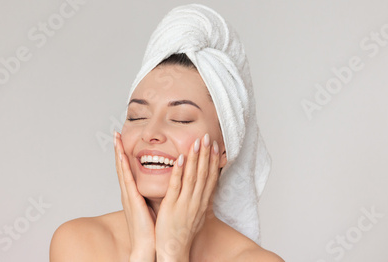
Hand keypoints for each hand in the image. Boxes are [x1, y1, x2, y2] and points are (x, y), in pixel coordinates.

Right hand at [114, 131, 155, 260]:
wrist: (148, 247)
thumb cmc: (152, 230)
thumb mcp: (152, 206)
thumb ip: (154, 194)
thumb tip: (163, 182)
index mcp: (133, 194)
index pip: (128, 170)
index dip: (125, 155)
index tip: (123, 141)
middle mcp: (128, 193)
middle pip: (122, 166)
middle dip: (119, 150)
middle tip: (115, 134)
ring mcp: (128, 196)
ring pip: (122, 170)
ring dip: (119, 153)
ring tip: (116, 139)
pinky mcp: (132, 200)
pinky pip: (127, 180)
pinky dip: (124, 167)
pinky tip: (122, 156)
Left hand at [155, 133, 220, 261]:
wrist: (174, 250)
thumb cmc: (183, 232)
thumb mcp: (197, 214)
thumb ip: (200, 199)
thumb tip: (206, 187)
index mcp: (202, 202)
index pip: (211, 178)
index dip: (214, 161)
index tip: (216, 146)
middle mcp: (196, 201)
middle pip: (204, 174)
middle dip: (206, 154)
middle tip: (208, 137)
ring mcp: (185, 203)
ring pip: (192, 177)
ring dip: (195, 158)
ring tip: (196, 142)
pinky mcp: (171, 206)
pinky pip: (176, 186)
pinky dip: (178, 172)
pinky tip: (179, 158)